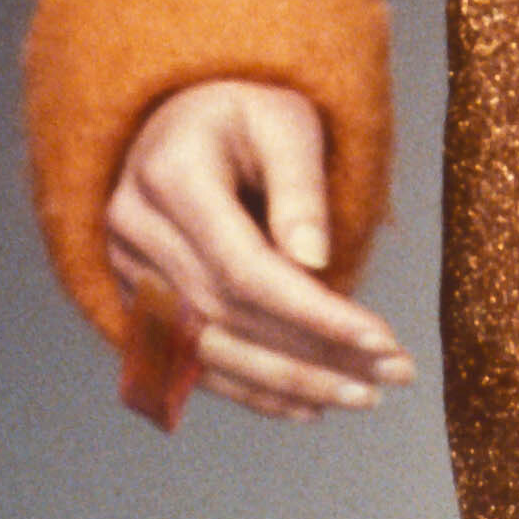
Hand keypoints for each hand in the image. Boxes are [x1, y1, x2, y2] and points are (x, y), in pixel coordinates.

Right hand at [107, 78, 414, 428]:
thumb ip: (300, 187)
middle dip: (315, 354)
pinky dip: (250, 390)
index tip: (381, 338)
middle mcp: (134, 229)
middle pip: (229, 317)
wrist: (182, 117)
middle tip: (393, 374)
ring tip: (361, 396)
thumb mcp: (285, 121)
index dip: (314, 312)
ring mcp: (125, 270)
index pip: (245, 268)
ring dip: (289, 383)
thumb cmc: (245, 112)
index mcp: (169, 175)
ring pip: (208, 350)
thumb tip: (314, 263)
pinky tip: (308, 406)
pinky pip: (190, 362)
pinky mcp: (134, 301)